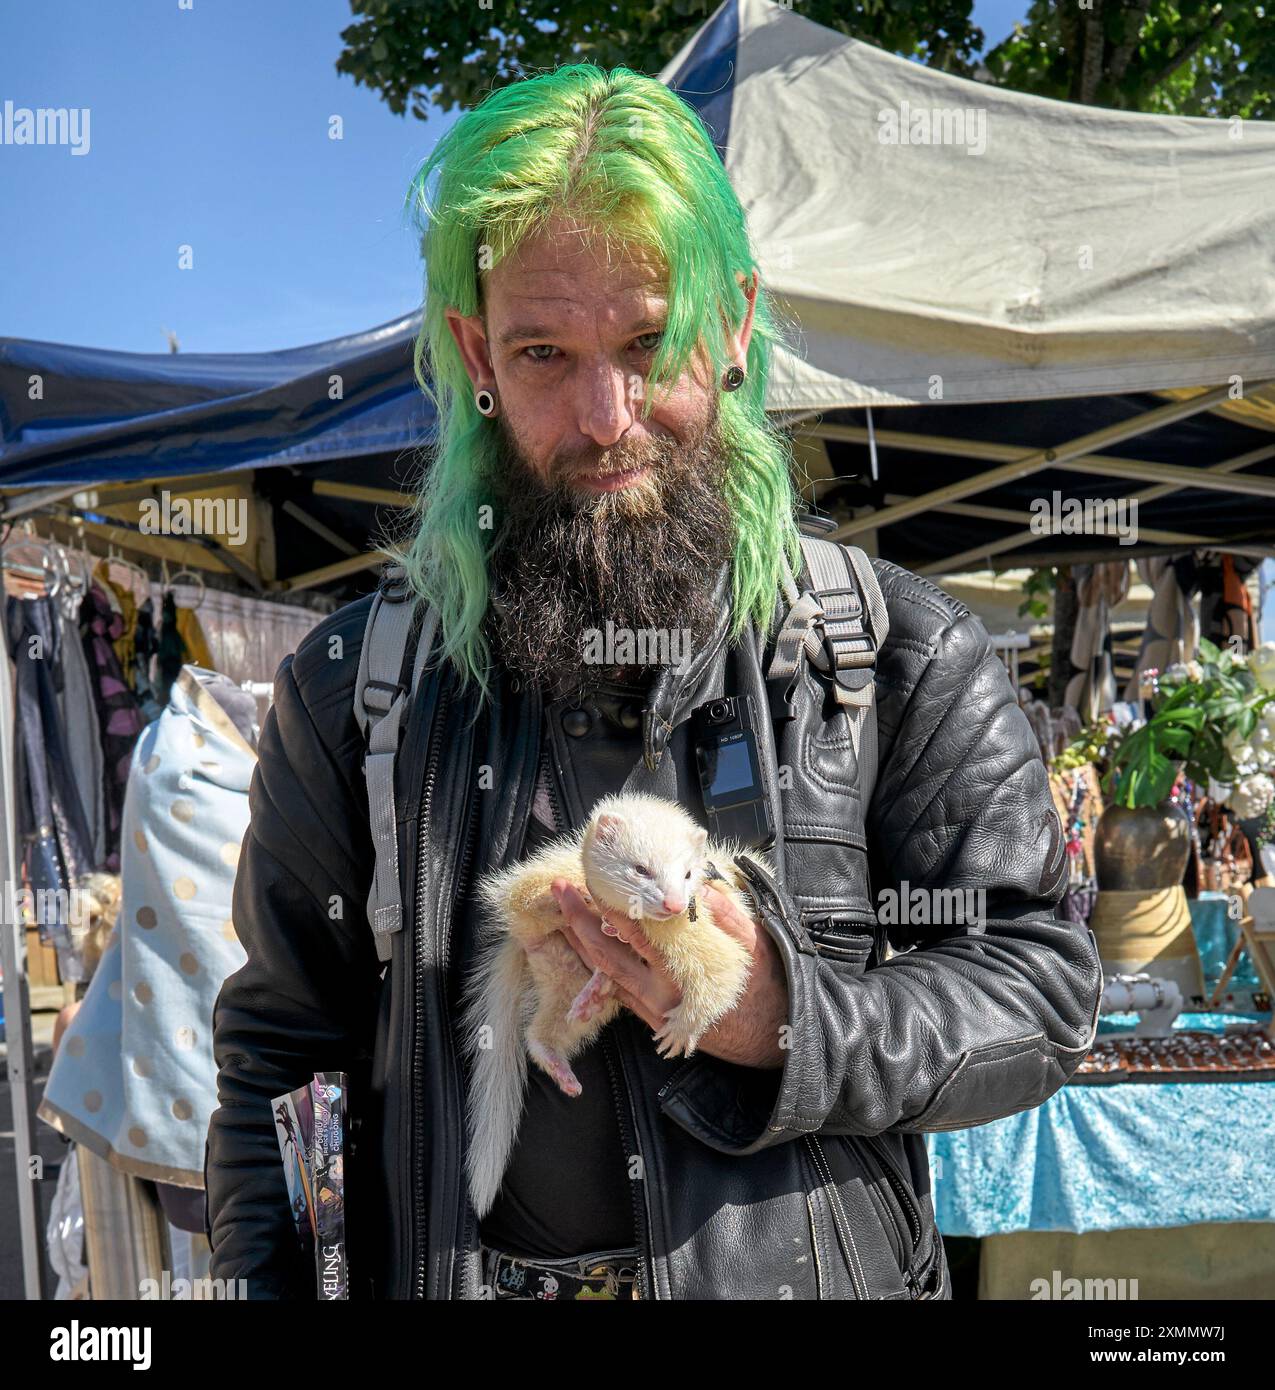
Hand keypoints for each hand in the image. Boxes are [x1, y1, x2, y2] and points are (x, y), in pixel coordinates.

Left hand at [550, 878, 788, 1068]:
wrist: (766, 1035)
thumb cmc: (762, 986)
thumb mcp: (753, 944)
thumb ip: (725, 915)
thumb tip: (698, 888)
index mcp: (682, 971)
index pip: (635, 932)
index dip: (610, 905)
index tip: (591, 880)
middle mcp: (659, 993)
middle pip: (606, 952)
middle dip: (578, 919)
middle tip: (559, 890)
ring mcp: (651, 1007)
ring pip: (604, 971)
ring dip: (580, 939)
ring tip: (563, 910)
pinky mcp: (649, 1016)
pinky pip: (615, 986)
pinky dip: (596, 962)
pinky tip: (585, 940)